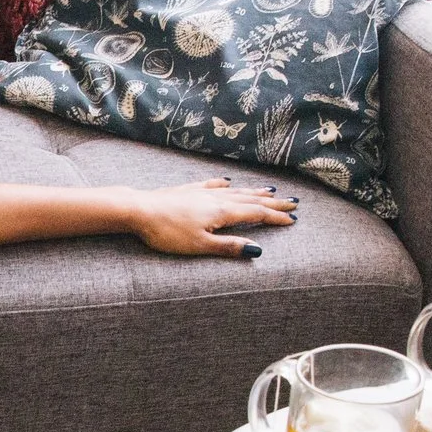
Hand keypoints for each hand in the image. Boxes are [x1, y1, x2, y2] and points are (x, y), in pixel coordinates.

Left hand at [123, 177, 299, 257]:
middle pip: (250, 199)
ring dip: (254, 191)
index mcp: (222, 212)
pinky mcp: (187, 190)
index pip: (256, 214)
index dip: (275, 217)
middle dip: (273, 202)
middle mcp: (216, 198)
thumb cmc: (167, 232)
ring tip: (270, 190)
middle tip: (293, 202)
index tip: (293, 219)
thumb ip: (228, 247)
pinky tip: (228, 181)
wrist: (138, 209)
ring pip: (235, 191)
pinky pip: (213, 184)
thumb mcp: (200, 245)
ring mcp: (201, 192)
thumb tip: (257, 250)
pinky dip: (225, 184)